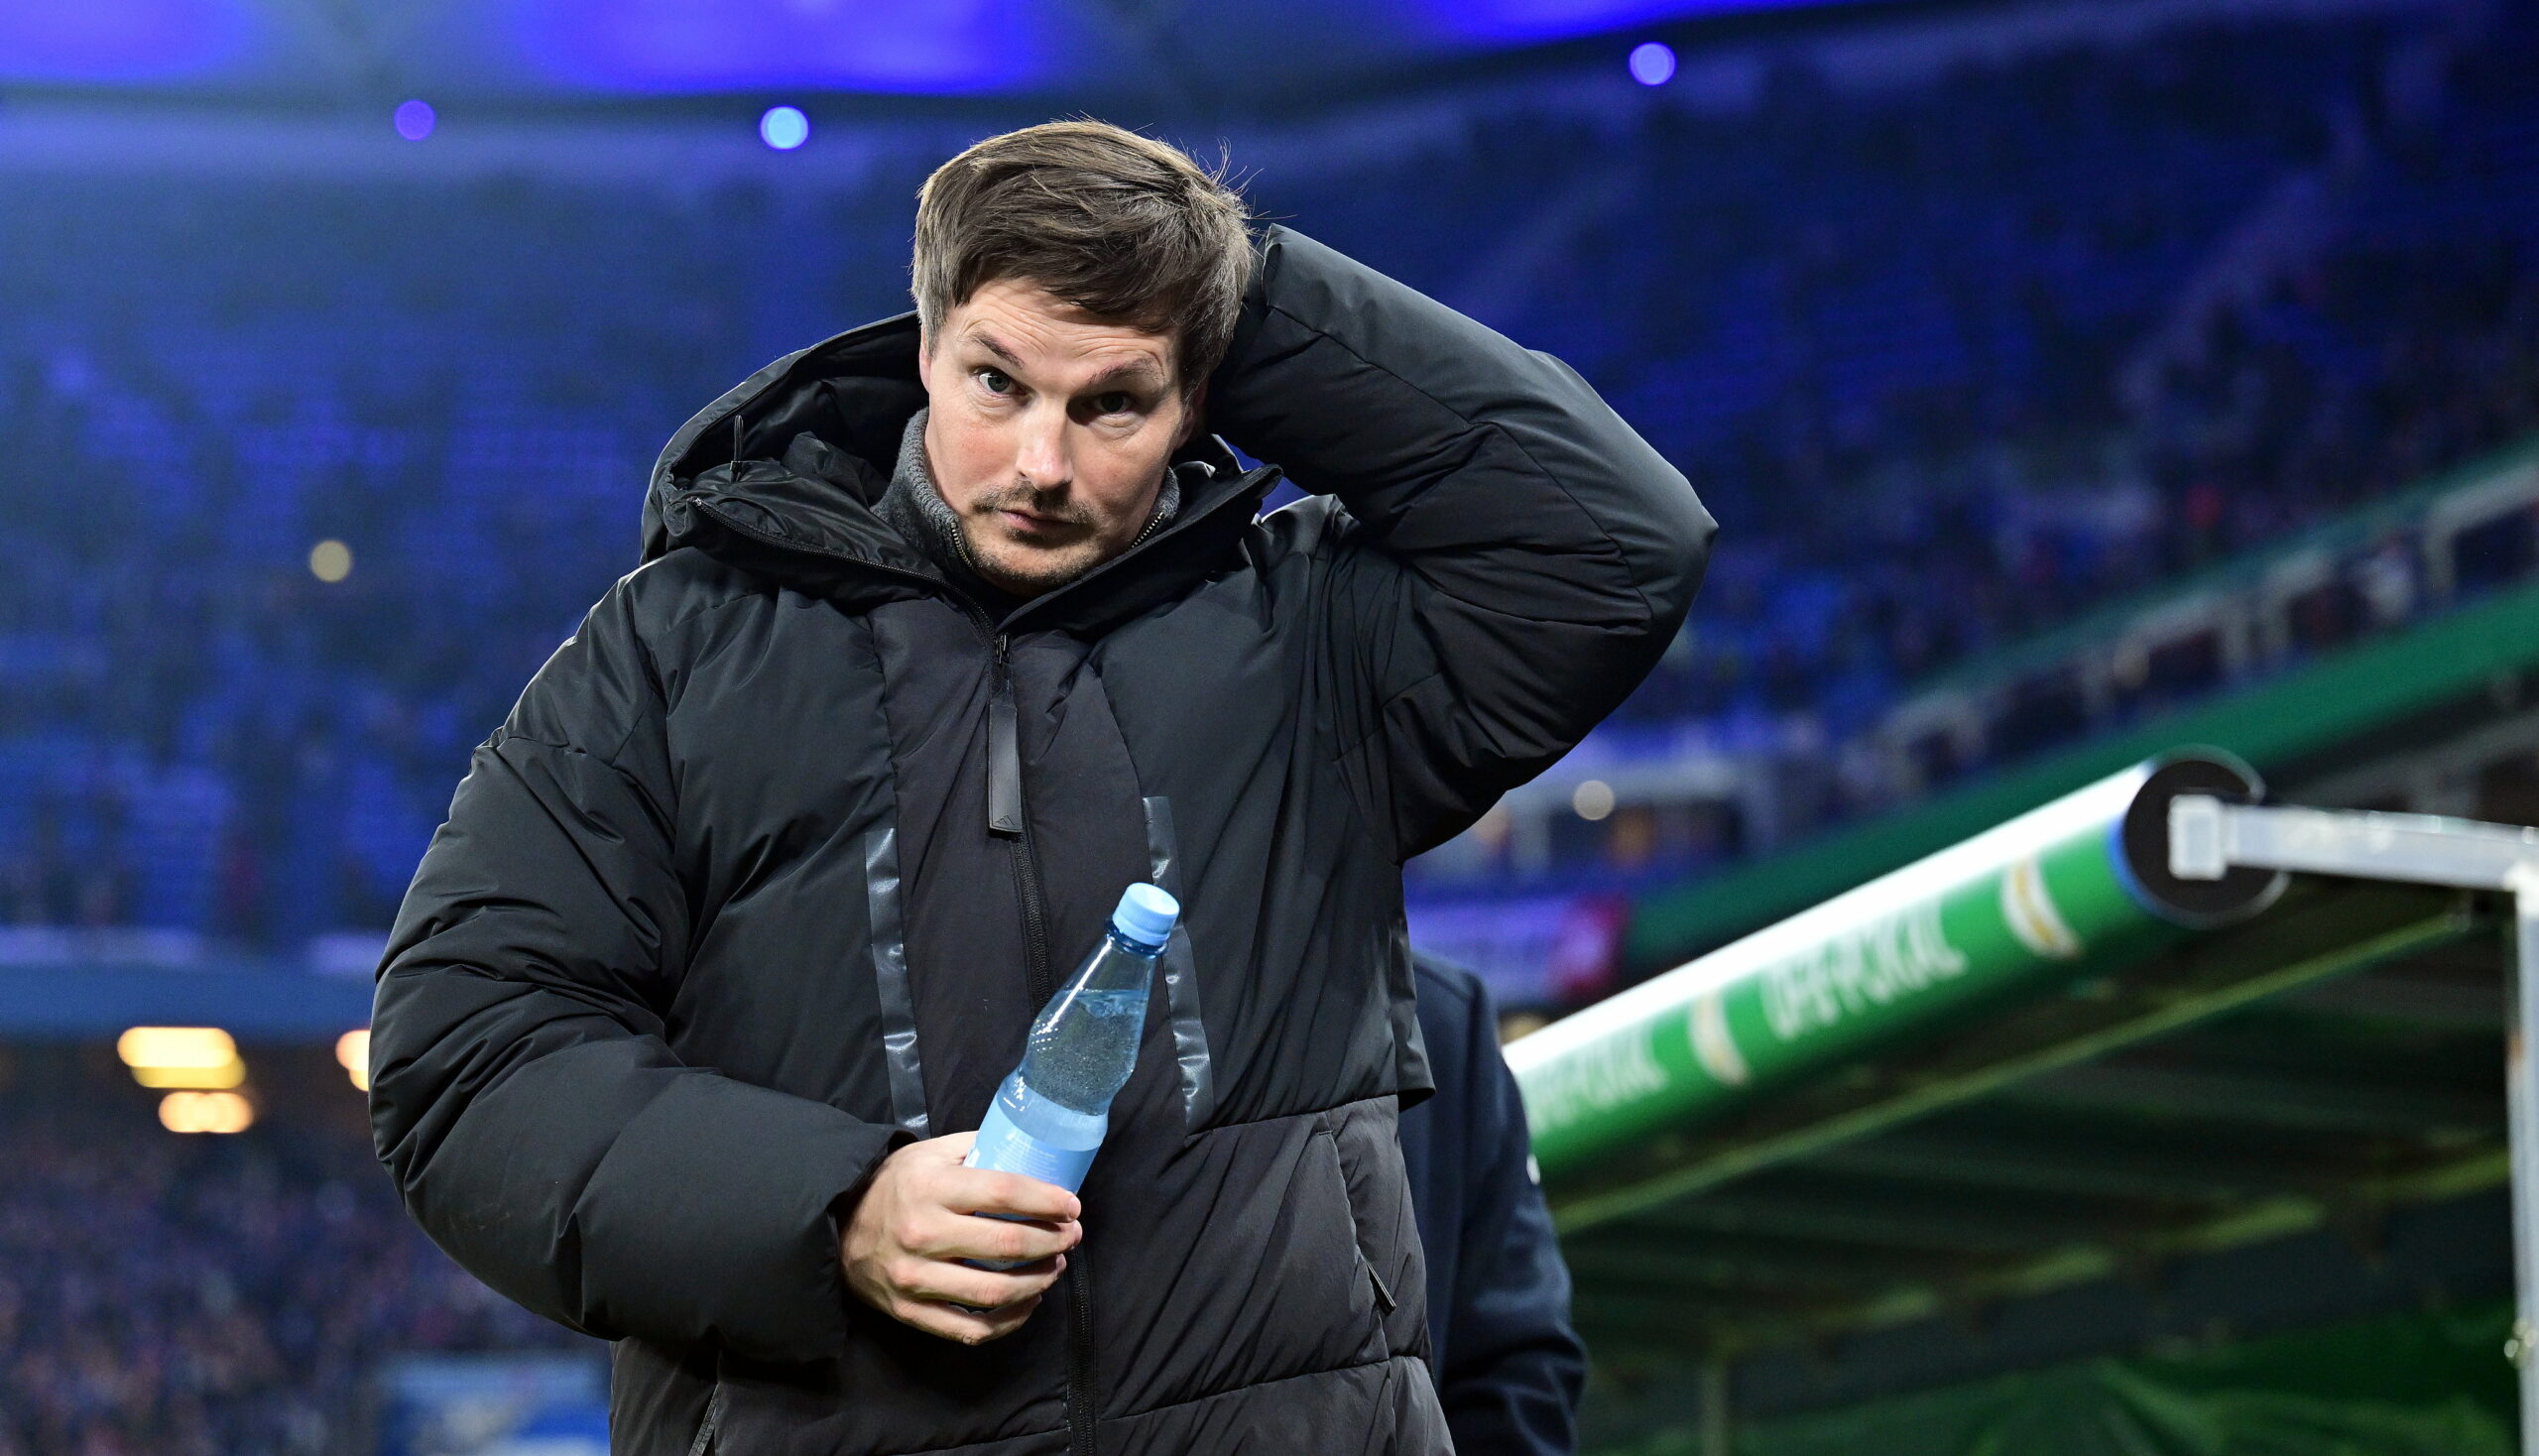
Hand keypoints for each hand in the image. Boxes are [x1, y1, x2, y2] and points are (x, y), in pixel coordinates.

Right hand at [839, 1132, 1081, 1343]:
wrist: (837, 1229)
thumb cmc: (893, 1186)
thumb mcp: (928, 1153)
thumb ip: (975, 1149)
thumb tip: (1029, 1150)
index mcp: (930, 1188)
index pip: (1003, 1193)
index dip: (1046, 1201)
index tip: (1072, 1205)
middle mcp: (922, 1234)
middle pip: (1006, 1245)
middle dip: (1052, 1241)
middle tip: (1071, 1236)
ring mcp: (915, 1278)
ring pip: (994, 1292)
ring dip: (1038, 1281)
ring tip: (1054, 1266)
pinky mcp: (911, 1311)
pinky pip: (971, 1328)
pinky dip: (1009, 1320)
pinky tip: (1028, 1302)